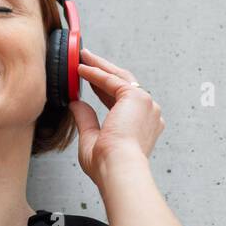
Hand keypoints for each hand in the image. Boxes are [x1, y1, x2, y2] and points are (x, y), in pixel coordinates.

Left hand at [68, 47, 164, 186]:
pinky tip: (81, 68)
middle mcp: (150, 113)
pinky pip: (112, 80)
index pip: (122, 101)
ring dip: (100, 66)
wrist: (117, 168)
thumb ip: (86, 120)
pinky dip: (95, 72)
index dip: (103, 89)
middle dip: (103, 70)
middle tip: (86, 60)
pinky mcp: (137, 97)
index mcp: (144, 126)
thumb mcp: (92, 139)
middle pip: (124, 84)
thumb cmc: (106, 164)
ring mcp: (147, 104)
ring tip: (83, 57)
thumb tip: (76, 104)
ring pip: (120, 77)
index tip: (89, 80)